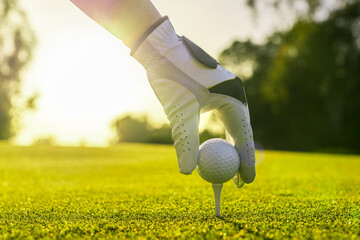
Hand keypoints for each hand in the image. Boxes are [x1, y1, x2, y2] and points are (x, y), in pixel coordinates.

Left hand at [132, 19, 254, 185]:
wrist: (161, 50)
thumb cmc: (171, 77)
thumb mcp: (178, 112)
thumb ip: (184, 142)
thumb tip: (186, 172)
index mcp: (233, 96)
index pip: (243, 134)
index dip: (246, 160)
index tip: (246, 182)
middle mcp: (234, 94)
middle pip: (241, 132)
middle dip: (240, 158)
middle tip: (239, 182)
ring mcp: (227, 93)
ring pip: (233, 127)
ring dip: (232, 149)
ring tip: (232, 172)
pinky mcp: (217, 93)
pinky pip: (224, 120)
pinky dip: (222, 137)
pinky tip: (219, 150)